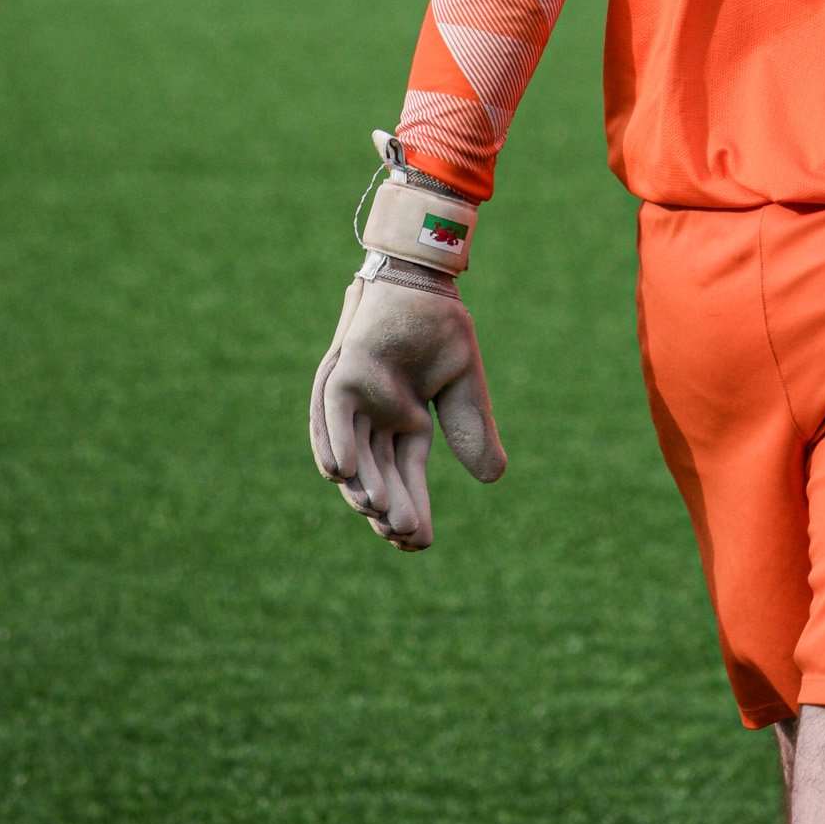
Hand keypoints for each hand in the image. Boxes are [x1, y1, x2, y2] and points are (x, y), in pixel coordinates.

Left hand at [309, 133, 505, 551]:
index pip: (406, 478)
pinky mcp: (342, 373)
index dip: (412, 509)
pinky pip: (332, 414)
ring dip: (362, 486)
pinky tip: (345, 475)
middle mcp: (377, 419)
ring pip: (354, 454)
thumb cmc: (439, 326)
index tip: (420, 544)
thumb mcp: (464, 386)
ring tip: (379, 514)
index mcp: (406, 424)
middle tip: (403, 539)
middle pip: (380, 475)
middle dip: (390, 508)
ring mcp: (357, 399)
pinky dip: (336, 444)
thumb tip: (493, 480)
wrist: (423, 279)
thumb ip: (473, 430)